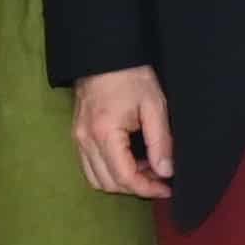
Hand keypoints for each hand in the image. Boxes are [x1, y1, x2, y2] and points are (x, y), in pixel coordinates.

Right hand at [72, 66, 175, 199]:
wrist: (105, 55)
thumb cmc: (131, 76)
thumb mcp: (154, 106)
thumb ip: (160, 142)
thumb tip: (166, 172)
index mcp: (105, 133)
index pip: (124, 177)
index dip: (148, 189)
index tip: (166, 189)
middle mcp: (85, 140)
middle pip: (108, 184)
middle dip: (136, 188)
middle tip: (160, 179)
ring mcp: (78, 139)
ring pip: (96, 180)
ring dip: (122, 182)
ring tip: (146, 170)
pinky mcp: (77, 135)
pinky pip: (90, 167)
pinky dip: (110, 172)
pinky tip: (131, 160)